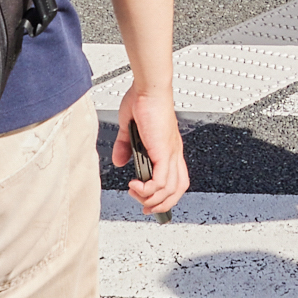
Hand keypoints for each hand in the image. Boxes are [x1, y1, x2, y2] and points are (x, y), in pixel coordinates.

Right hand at [110, 83, 188, 219]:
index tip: (151, 203)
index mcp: (168, 149)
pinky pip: (160, 181)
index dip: (167, 195)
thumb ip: (125, 146)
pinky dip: (148, 189)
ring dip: (150, 199)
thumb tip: (119, 161)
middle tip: (145, 208)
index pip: (176, 179)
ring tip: (135, 194)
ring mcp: (170, 153)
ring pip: (169, 190)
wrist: (149, 88)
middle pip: (177, 190)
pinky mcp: (164, 152)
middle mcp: (173, 153)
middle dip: (161, 205)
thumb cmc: (144, 101)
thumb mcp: (130, 129)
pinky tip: (135, 185)